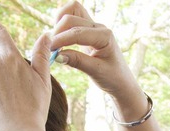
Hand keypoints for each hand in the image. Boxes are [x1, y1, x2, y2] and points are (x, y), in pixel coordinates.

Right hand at [51, 1, 145, 117]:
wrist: (121, 81)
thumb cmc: (112, 78)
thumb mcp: (96, 72)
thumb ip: (77, 61)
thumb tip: (57, 56)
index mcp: (104, 36)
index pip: (77, 33)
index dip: (60, 40)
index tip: (48, 50)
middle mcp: (99, 27)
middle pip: (71, 18)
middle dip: (58, 32)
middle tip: (50, 49)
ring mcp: (94, 26)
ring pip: (72, 11)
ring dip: (60, 23)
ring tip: (55, 42)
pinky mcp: (88, 30)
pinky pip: (73, 18)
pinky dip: (63, 24)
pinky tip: (60, 40)